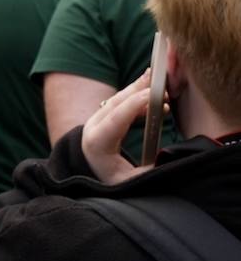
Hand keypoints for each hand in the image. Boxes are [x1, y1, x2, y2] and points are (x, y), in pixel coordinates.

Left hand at [81, 70, 160, 184]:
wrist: (93, 176)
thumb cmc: (114, 182)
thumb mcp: (131, 183)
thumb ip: (148, 173)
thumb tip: (168, 162)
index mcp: (97, 143)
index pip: (115, 119)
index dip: (134, 105)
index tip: (153, 95)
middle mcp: (92, 128)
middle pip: (115, 103)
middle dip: (138, 90)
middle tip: (160, 81)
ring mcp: (95, 120)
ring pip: (117, 99)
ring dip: (137, 88)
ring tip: (156, 77)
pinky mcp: (102, 118)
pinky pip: (119, 102)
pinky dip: (135, 95)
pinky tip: (149, 89)